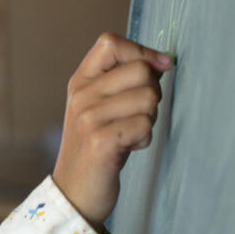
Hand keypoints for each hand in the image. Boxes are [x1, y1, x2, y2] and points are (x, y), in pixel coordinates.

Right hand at [52, 32, 173, 227]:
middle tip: (138, 114)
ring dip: (149, 118)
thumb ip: (118, 83)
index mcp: (80, 82)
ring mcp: (88, 118)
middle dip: (152, 92)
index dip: (141, 50)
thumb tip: (160, 62)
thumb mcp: (96, 107)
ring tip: (130, 133)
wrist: (73, 190)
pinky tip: (128, 148)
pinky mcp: (100, 141)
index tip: (160, 65)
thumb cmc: (93, 146)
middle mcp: (81, 96)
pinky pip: (145, 125)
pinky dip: (144, 139)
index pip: (110, 43)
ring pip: (148, 98)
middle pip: (140, 70)